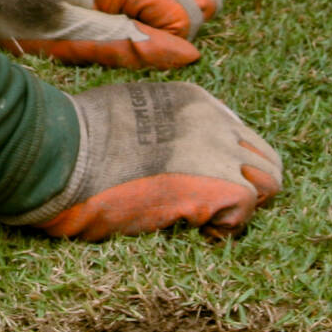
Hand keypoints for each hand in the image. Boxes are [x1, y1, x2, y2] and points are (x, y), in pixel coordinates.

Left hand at [0, 0, 221, 68]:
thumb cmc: (16, 5)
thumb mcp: (68, 36)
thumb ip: (130, 44)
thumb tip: (189, 54)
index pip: (193, 9)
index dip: (168, 39)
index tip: (125, 43)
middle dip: (174, 25)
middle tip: (121, 34)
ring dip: (162, 13)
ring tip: (112, 21)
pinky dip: (151, 0)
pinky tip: (111, 9)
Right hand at [5, 81, 281, 240]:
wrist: (63, 153)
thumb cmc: (78, 139)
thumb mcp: (128, 112)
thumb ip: (159, 125)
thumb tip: (160, 150)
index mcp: (194, 101)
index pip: (238, 135)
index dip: (226, 164)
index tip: (201, 184)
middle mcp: (215, 121)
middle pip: (264, 158)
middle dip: (246, 185)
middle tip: (210, 208)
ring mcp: (221, 152)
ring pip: (268, 183)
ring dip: (241, 205)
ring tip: (203, 219)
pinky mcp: (218, 185)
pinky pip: (246, 212)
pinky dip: (225, 227)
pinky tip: (193, 230)